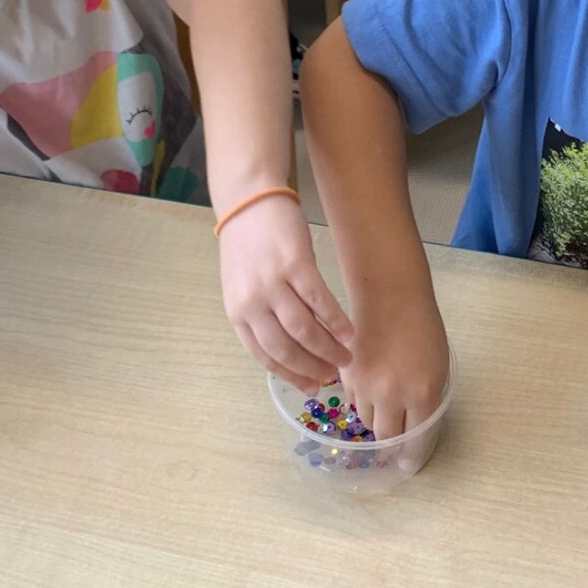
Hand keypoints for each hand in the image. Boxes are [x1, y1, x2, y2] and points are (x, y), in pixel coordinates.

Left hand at [217, 196, 354, 390]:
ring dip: (329, 349)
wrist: (249, 200)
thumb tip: (295, 346)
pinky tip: (349, 332)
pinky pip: (320, 302)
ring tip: (347, 357)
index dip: (291, 375)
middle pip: (286, 348)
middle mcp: (253, 302)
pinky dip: (336, 322)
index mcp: (238, 312)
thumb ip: (262, 315)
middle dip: (313, 367)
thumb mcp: (244, 286)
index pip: (265, 356)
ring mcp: (274, 283)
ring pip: (304, 330)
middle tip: (334, 376)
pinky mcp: (296, 264)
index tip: (312, 387)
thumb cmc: (248, 244)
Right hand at [340, 288, 449, 440]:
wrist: (390, 296)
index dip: (411, 455)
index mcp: (423, 394)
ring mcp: (365, 386)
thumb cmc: (422, 328)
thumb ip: (425, 400)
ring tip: (384, 394)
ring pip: (366, 420)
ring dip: (376, 415)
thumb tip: (412, 426)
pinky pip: (353, 399)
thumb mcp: (437, 367)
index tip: (407, 465)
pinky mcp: (346, 375)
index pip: (415, 438)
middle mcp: (392, 395)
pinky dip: (361, 396)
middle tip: (394, 432)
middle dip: (392, 438)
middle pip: (386, 437)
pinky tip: (370, 376)